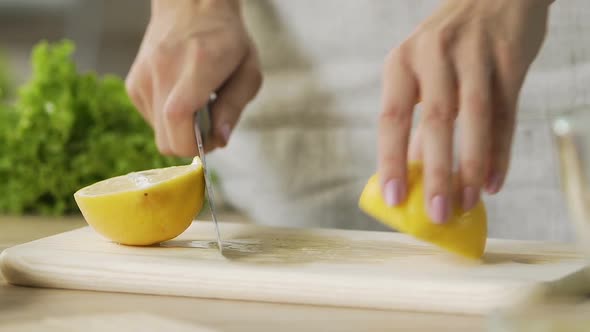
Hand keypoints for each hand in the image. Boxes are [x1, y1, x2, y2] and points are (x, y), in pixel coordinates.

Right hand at [126, 0, 261, 155]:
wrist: (191, 6)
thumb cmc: (226, 38)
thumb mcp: (248, 72)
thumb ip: (234, 108)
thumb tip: (219, 140)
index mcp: (197, 66)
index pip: (179, 119)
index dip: (196, 144)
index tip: (213, 138)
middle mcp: (164, 71)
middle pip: (166, 141)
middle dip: (190, 145)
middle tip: (208, 128)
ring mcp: (144, 78)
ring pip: (159, 135)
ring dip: (180, 132)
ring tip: (196, 106)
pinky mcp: (133, 85)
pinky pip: (151, 121)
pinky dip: (167, 120)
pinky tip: (181, 98)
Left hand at [378, 0, 553, 222]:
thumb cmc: (449, 46)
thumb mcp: (422, 71)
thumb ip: (419, 119)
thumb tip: (412, 172)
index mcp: (402, 62)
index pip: (391, 117)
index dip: (392, 160)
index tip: (395, 199)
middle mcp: (434, 55)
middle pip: (436, 122)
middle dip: (436, 173)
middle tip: (437, 214)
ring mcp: (474, 54)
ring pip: (474, 118)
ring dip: (472, 166)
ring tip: (468, 203)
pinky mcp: (509, 58)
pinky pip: (506, 113)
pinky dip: (501, 151)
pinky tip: (495, 182)